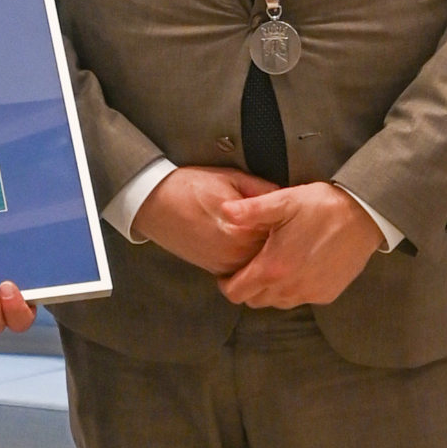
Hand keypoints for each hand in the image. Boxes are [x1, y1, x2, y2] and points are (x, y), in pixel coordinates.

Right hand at [131, 166, 278, 276]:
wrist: (154, 202)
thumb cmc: (191, 186)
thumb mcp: (231, 178)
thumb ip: (262, 190)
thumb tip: (286, 197)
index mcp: (245, 226)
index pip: (282, 230)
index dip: (289, 222)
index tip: (292, 215)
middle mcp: (237, 250)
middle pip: (274, 251)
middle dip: (280, 240)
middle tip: (286, 228)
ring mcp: (226, 263)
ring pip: (259, 264)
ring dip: (265, 252)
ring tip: (262, 234)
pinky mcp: (215, 269)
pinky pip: (242, 270)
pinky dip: (248, 260)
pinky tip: (246, 243)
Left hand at [215, 183, 384, 309]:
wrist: (364, 216)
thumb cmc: (320, 206)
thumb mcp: (284, 201)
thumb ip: (251, 210)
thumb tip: (224, 211)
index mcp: (273, 268)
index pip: (236, 293)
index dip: (227, 284)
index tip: (229, 271)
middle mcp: (290, 289)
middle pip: (254, 301)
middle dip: (247, 287)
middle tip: (252, 265)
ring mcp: (310, 294)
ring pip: (277, 303)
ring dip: (270, 290)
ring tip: (275, 265)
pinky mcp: (327, 295)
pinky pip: (300, 300)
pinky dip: (293, 289)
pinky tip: (298, 267)